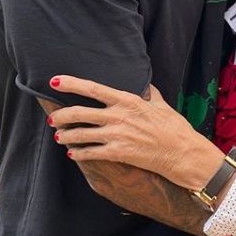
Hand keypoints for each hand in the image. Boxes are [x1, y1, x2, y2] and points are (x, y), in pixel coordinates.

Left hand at [48, 75, 221, 188]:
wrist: (182, 152)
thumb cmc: (174, 127)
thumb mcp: (161, 104)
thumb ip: (149, 94)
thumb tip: (145, 85)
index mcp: (127, 100)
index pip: (92, 88)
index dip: (71, 84)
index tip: (55, 81)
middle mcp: (118, 116)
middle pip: (80, 113)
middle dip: (61, 115)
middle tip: (53, 118)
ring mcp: (116, 135)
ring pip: (80, 134)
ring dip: (66, 136)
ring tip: (59, 137)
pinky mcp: (117, 153)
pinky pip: (90, 153)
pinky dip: (78, 153)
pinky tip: (73, 154)